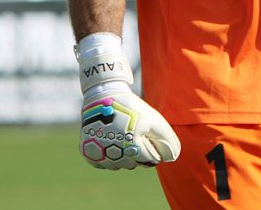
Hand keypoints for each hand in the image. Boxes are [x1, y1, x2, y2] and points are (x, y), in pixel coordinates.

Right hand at [76, 33, 179, 168]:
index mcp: (132, 145)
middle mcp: (114, 154)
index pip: (150, 160)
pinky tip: (111, 140)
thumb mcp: (154, 119)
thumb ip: (166, 139)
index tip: (148, 135)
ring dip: (124, 154)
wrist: (104, 96)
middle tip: (134, 133)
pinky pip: (104, 163)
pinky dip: (109, 155)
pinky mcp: (88, 152)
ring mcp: (100, 154)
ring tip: (123, 134)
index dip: (153, 148)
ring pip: (119, 165)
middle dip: (139, 151)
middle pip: (134, 164)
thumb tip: (171, 157)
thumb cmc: (133, 109)